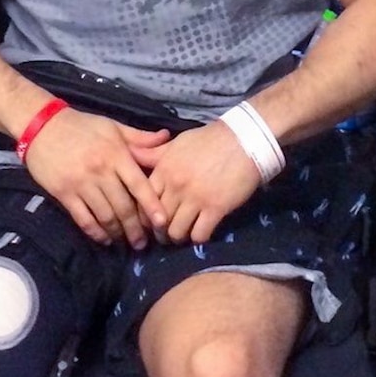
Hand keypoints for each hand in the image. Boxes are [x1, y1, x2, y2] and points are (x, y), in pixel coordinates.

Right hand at [21, 108, 169, 248]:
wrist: (42, 125)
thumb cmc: (81, 125)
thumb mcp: (113, 126)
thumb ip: (140, 138)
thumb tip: (167, 138)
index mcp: (116, 154)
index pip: (138, 185)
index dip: (152, 206)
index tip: (162, 223)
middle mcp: (101, 171)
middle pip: (123, 206)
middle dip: (135, 228)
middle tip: (143, 243)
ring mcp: (81, 184)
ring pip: (105, 216)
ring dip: (118, 233)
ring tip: (126, 242)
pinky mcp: (64, 193)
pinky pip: (83, 219)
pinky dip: (95, 232)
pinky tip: (104, 238)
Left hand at [146, 120, 264, 244]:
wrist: (244, 139)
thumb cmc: (210, 140)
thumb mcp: (177, 143)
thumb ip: (154, 152)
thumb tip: (131, 154)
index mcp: (164, 169)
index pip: (143, 202)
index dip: (145, 216)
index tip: (151, 221)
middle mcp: (176, 186)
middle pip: (157, 222)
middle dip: (160, 231)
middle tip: (166, 233)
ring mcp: (195, 198)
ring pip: (176, 232)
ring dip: (179, 237)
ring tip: (184, 234)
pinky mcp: (215, 208)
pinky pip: (199, 235)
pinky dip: (198, 237)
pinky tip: (202, 231)